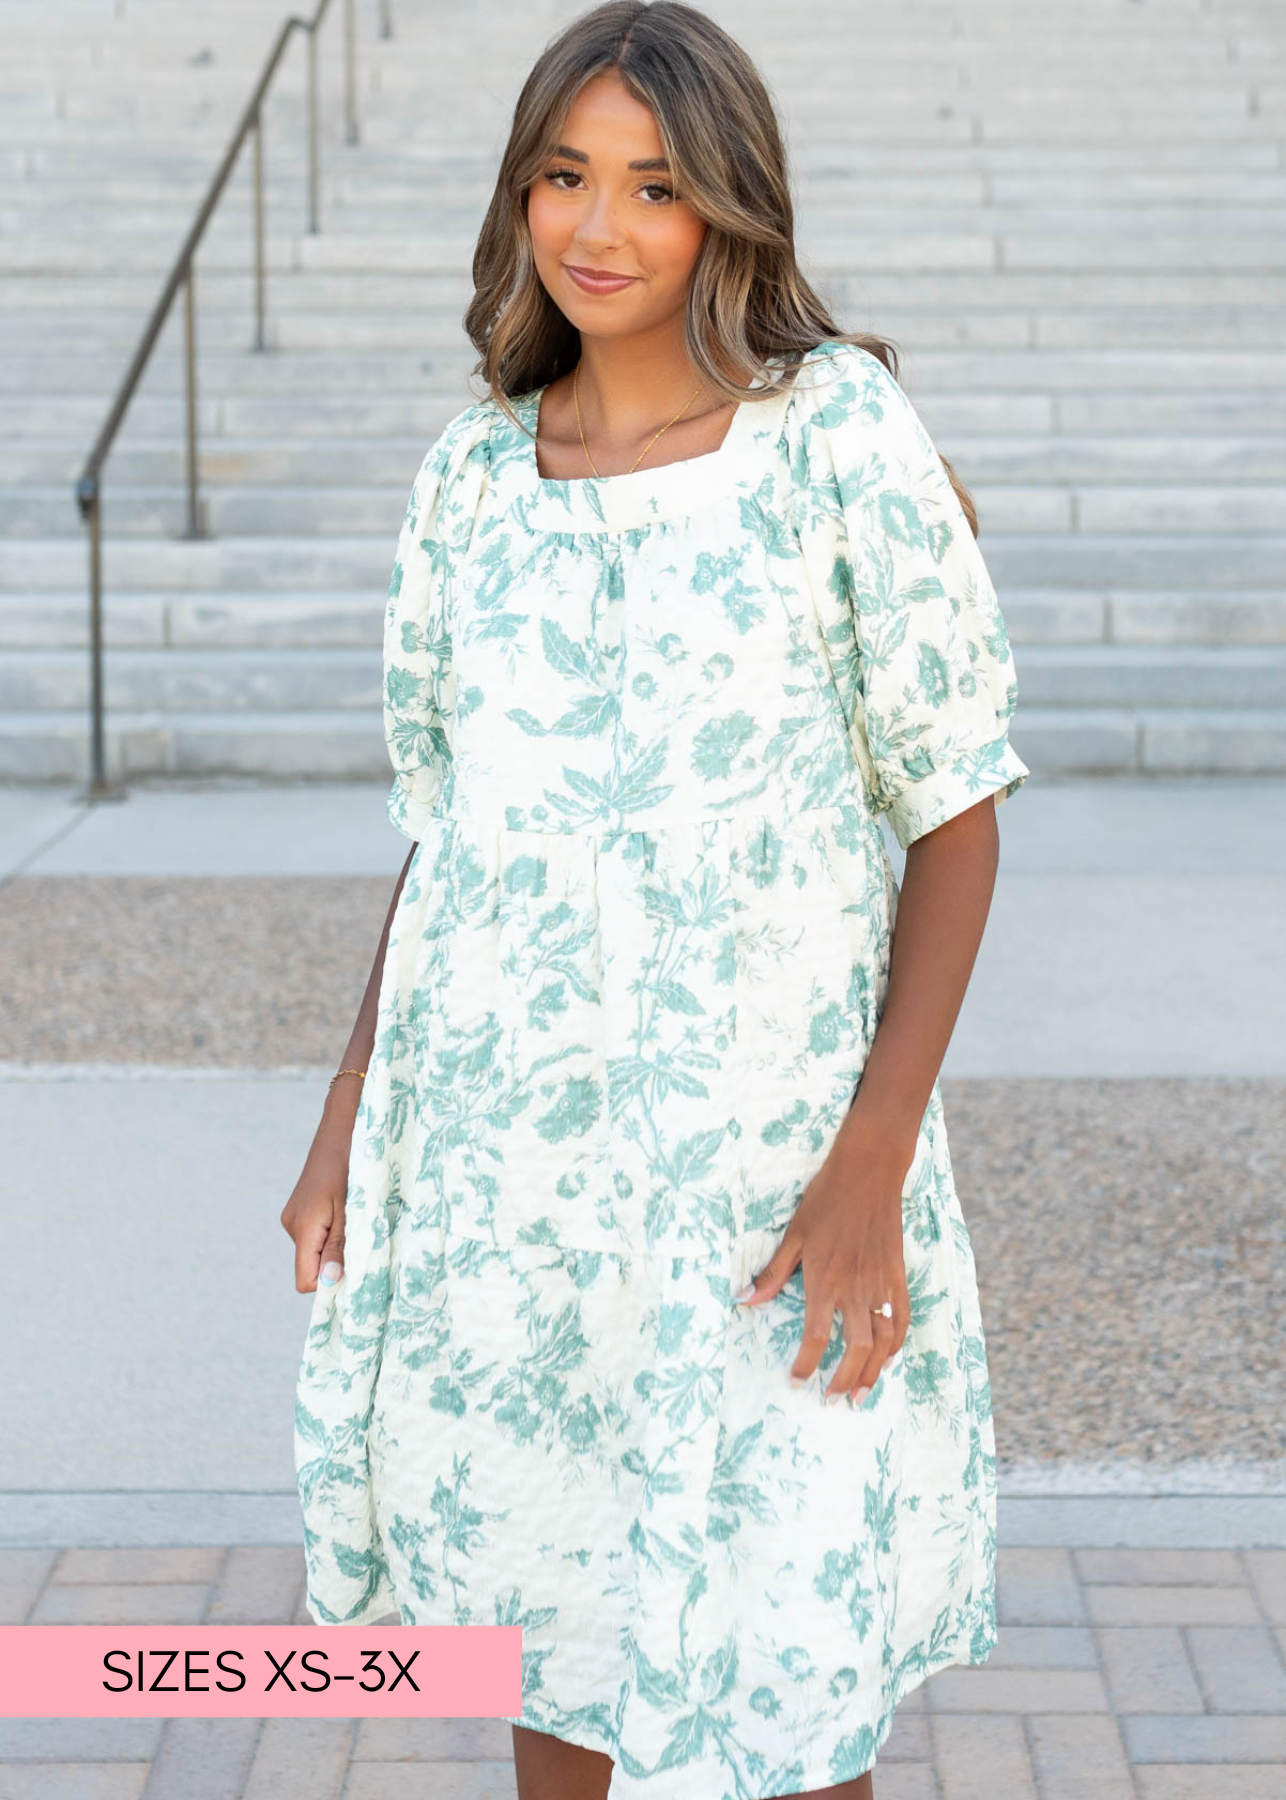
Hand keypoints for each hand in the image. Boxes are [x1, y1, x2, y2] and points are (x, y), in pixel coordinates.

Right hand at [279, 1094, 356, 1292]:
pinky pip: (318, 1235)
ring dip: (339, 1245)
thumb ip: (340, 1245)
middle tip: (364, 1238)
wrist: (345, 1125)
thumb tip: (331, 1282)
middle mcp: (293, 1225)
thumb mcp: (353, 1206)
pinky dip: (335, 1232)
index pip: (306, 1280)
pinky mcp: (303, 1209)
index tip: (357, 1270)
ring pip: (317, 1251)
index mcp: (303, 1227)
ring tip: (358, 1218)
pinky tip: (349, 1210)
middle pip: (312, 1267)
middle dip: (338, 1263)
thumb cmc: (353, 1161)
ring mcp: (296, 1216)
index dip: (330, 1283)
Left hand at [736, 1126, 911, 1403]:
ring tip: (859, 1393)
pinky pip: (902, 1319)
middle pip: (855, 1349)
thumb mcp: (793, 1235)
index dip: (806, 1364)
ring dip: (873, 1371)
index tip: (797, 1381)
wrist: (868, 1173)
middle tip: (831, 1399)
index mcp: (825, 1281)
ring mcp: (881, 1284)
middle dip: (842, 1379)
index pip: (816, 1336)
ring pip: (883, 1341)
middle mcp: (856, 1289)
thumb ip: (774, 1273)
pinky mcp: (898, 1276)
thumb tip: (746, 1300)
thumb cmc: (826, 1200)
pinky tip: (888, 1357)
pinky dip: (897, 1343)